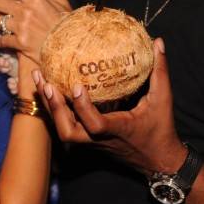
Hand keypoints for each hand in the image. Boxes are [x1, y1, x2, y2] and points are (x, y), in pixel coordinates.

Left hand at [35, 38, 186, 176]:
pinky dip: (55, 107)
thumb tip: (158, 43)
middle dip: (54, 108)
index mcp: (118, 130)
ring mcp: (91, 141)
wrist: (156, 161)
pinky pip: (66, 125)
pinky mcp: (88, 140)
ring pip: (62, 130)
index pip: (95, 125)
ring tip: (40, 79)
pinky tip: (48, 86)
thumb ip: (160, 72)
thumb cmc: (160, 130)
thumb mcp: (163, 100)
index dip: (83, 108)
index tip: (76, 85)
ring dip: (50, 106)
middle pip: (67, 132)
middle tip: (47, 83)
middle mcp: (100, 139)